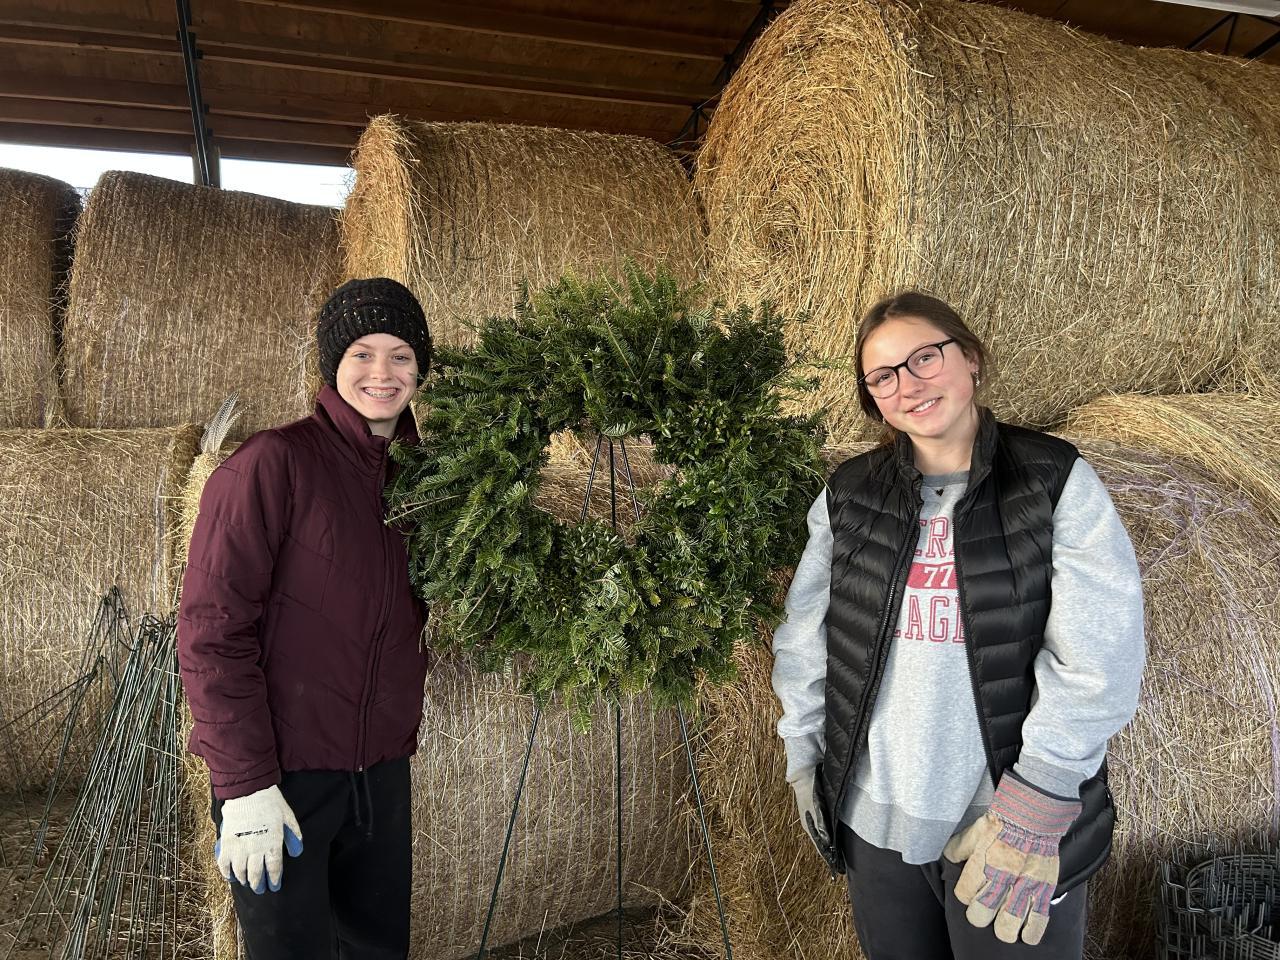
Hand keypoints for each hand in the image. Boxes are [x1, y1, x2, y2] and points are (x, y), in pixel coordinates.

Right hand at [214, 784, 303, 893]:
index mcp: (272, 844)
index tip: (275, 886)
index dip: (274, 881)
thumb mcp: (288, 817)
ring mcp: (239, 848)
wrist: (248, 792)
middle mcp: (255, 850)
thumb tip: (295, 853)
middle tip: (261, 889)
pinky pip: (224, 866)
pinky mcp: (226, 844)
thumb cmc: (271, 803)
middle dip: (259, 885)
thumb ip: (293, 836)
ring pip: (241, 873)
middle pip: (257, 876)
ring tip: (248, 882)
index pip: (274, 870)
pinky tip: (232, 876)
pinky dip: (228, 874)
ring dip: (245, 880)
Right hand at [791, 768, 836, 870]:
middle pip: (822, 843)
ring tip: (842, 854)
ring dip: (831, 845)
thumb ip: (821, 823)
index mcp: (808, 826)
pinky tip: (837, 837)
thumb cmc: (809, 788)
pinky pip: (825, 828)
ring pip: (823, 836)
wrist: (804, 771)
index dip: (828, 858)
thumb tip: (827, 842)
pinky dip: (831, 835)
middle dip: (831, 853)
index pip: (820, 847)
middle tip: (843, 864)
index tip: (838, 869)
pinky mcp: (817, 812)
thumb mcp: (815, 806)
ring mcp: (813, 818)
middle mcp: (810, 824)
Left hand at [943, 771, 1080, 944]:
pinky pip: (1038, 918)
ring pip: (1009, 922)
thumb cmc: (1002, 821)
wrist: (1034, 814)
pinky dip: (1031, 932)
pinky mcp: (1043, 888)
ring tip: (1003, 928)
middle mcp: (1001, 878)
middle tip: (982, 911)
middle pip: (982, 913)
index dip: (964, 895)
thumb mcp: (973, 831)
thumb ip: (958, 848)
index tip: (968, 892)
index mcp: (981, 863)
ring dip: (1004, 929)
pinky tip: (1026, 935)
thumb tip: (947, 859)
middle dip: (979, 916)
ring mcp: (1023, 885)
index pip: (964, 894)